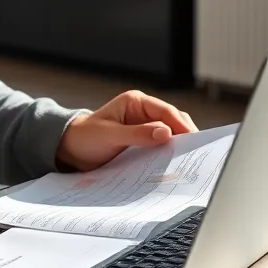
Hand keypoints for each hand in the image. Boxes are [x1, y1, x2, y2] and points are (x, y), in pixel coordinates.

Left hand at [55, 90, 197, 171]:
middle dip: (185, 136)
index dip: (181, 125)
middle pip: (173, 121)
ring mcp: (145, 127)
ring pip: (171, 134)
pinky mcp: (144, 141)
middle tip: (196, 154)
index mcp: (136, 102)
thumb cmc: (86, 138)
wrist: (71, 150)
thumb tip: (166, 133)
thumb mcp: (109, 136)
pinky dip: (169, 153)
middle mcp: (143, 112)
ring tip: (190, 161)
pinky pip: (162, 146)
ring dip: (179, 145)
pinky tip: (175, 165)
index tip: (192, 140)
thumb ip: (136, 134)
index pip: (166, 111)